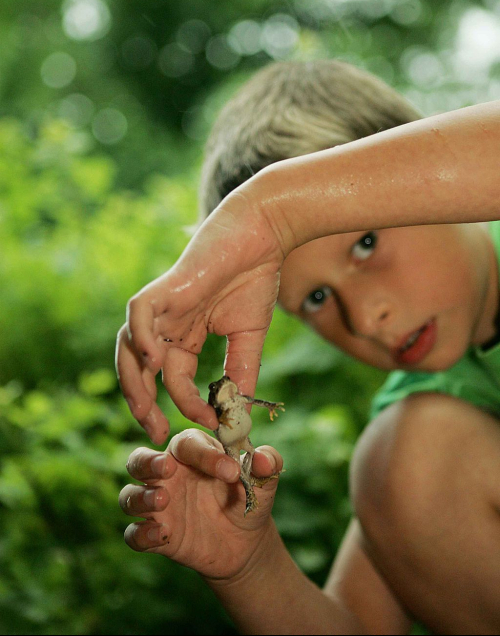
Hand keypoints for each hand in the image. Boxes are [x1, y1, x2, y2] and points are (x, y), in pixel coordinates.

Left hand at [116, 194, 285, 443]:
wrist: (261, 236)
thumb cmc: (254, 279)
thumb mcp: (249, 337)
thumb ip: (241, 371)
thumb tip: (240, 413)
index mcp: (185, 337)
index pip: (176, 380)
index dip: (189, 405)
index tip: (212, 423)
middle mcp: (167, 326)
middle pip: (140, 371)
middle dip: (144, 404)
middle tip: (155, 434)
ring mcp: (162, 308)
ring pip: (129, 347)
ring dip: (133, 381)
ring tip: (144, 411)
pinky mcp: (163, 288)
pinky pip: (139, 315)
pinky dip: (140, 338)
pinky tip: (154, 361)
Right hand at [119, 429, 282, 580]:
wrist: (246, 541)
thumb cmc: (249, 497)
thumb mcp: (264, 480)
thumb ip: (268, 463)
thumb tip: (265, 459)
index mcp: (192, 452)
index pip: (187, 444)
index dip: (206, 455)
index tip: (231, 470)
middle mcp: (168, 475)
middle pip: (139, 461)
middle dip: (147, 462)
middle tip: (167, 468)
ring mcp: (159, 505)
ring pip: (129, 496)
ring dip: (139, 497)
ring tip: (163, 499)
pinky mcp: (157, 535)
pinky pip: (134, 534)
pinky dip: (141, 534)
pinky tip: (161, 535)